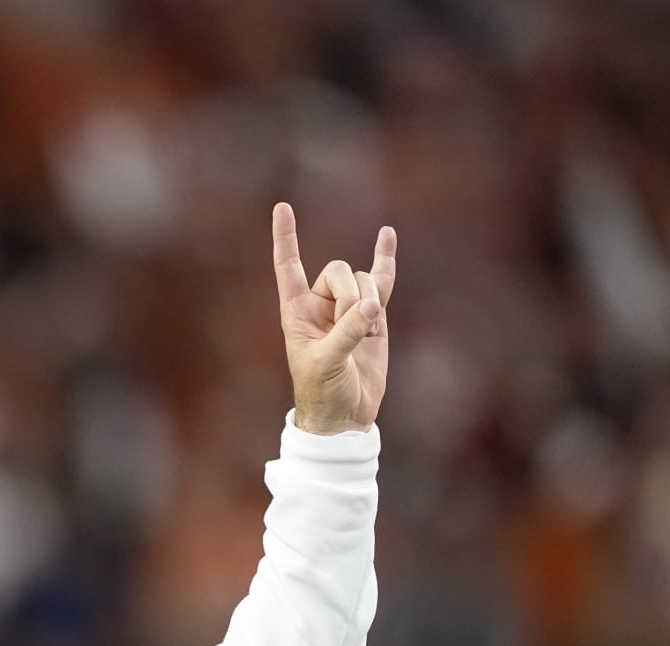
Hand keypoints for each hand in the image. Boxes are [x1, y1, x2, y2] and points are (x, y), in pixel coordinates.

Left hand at [272, 203, 396, 434]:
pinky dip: (385, 260)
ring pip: (363, 280)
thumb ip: (347, 333)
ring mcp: (348, 308)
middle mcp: (320, 303)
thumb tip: (371, 306)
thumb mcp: (327, 363)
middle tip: (347, 329)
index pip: (288, 266)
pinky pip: (381, 282)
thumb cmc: (323, 391)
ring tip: (361, 337)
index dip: (286, 238)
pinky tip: (387, 235)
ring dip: (367, 303)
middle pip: (339, 271)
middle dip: (349, 295)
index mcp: (296, 311)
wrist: (346, 415)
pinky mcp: (373, 317)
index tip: (282, 207)